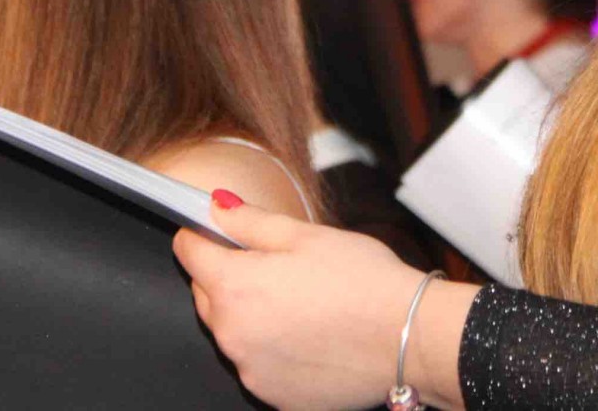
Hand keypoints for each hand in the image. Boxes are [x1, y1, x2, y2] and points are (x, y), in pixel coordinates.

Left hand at [173, 196, 439, 410]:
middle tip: (277, 264)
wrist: (410, 338)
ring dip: (251, 314)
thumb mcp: (307, 235)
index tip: (216, 230)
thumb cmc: (365, 283)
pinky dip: (272, 348)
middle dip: (228, 275)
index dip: (201, 234)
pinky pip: (257, 363)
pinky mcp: (273, 396)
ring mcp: (251, 371)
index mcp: (235, 287)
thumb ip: (250, 221)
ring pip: (232, 331)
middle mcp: (232, 335)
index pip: (188, 252)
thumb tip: (216, 206)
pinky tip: (309, 333)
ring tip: (302, 301)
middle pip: (206, 295)